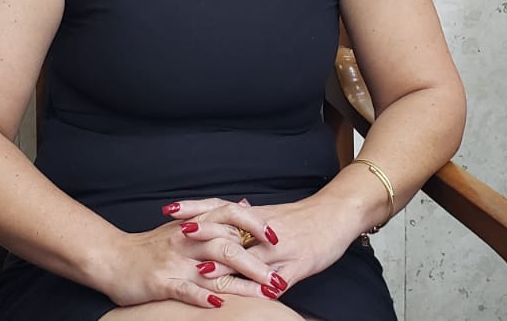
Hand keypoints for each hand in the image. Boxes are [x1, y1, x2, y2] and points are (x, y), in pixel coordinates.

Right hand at [96, 204, 285, 308]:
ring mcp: (175, 260)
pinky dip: (203, 296)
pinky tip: (220, 304)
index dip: (255, 224)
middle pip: (228, 244)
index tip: (277, 237)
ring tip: (264, 292)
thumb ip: (215, 217)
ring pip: (214, 266)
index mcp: (194, 225)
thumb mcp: (183, 227)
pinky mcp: (162, 281)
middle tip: (278, 277)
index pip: (230, 215)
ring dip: (242, 282)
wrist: (112, 258)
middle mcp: (187, 239)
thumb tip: (244, 204)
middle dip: (257, 262)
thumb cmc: (150, 247)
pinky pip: (186, 288)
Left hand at [165, 196, 359, 295]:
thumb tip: (220, 221)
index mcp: (255, 216)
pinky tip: (256, 297)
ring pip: (251, 257)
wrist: (337, 213)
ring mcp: (281, 248)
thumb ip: (245, 220)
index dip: (195, 210)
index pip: (219, 209)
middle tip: (178, 235)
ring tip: (206, 271)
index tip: (169, 210)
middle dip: (204, 234)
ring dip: (229, 265)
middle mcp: (264, 230)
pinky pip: (280, 278)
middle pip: (230, 230)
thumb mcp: (271, 215)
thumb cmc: (303, 216)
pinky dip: (266, 287)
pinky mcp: (299, 264)